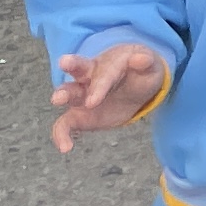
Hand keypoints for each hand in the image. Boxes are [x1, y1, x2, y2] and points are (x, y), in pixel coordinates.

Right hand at [49, 42, 165, 151]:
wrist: (134, 79)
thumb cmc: (140, 70)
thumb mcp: (148, 65)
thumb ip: (146, 62)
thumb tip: (142, 58)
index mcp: (108, 64)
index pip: (104, 75)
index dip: (99, 88)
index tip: (93, 102)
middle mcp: (90, 76)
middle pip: (76, 74)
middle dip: (68, 86)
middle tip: (58, 98)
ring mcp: (83, 95)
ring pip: (69, 94)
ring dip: (62, 99)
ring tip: (56, 104)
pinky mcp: (79, 114)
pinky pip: (65, 124)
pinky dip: (61, 135)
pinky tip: (65, 147)